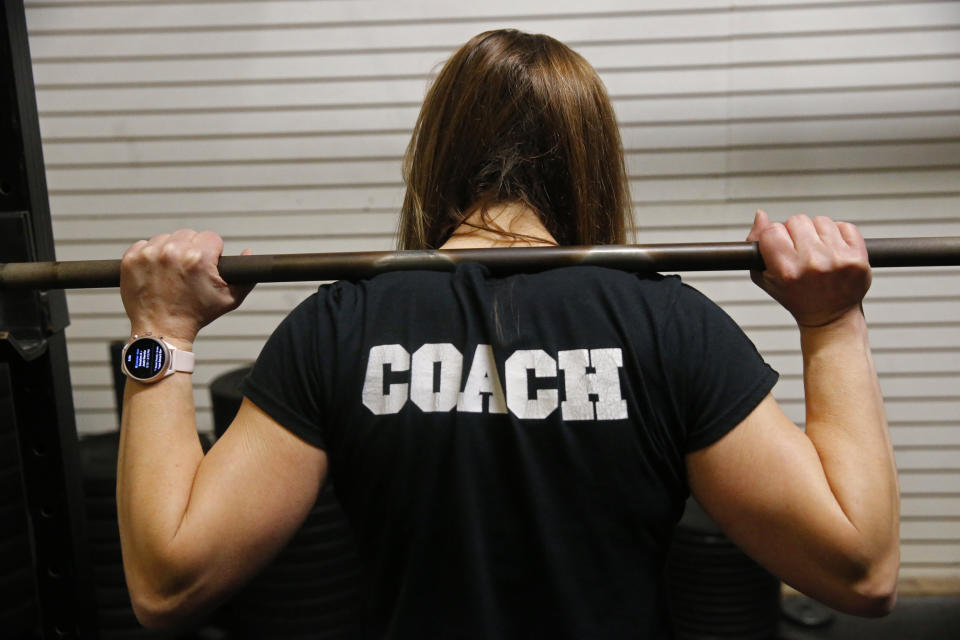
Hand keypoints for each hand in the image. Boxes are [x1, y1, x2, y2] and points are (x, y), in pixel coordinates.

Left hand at [120, 229, 253, 345]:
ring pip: (167, 238)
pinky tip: (156, 272)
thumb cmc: (196, 315)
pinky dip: (150, 255)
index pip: (211, 237)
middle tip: (188, 271)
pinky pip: (144, 244)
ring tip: (171, 272)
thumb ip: (246, 276)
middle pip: (189, 234)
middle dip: (192, 250)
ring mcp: (149, 255)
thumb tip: (248, 251)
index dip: (213, 253)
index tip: (206, 266)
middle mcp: (173, 252)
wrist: (162, 330)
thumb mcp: (230, 299)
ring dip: (171, 250)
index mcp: (198, 259)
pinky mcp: (131, 259)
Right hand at [747, 211, 870, 327]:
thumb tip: (761, 215)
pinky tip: (834, 251)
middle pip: (797, 220)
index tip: (780, 247)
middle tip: (800, 252)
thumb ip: (756, 245)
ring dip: (818, 233)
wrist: (831, 317)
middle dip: (796, 233)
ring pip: (821, 220)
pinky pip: (845, 225)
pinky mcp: (858, 256)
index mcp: (787, 270)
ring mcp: (838, 259)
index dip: (774, 236)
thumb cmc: (796, 297)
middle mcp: (813, 263)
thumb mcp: (765, 277)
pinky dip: (839, 234)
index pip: (772, 230)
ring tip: (818, 252)